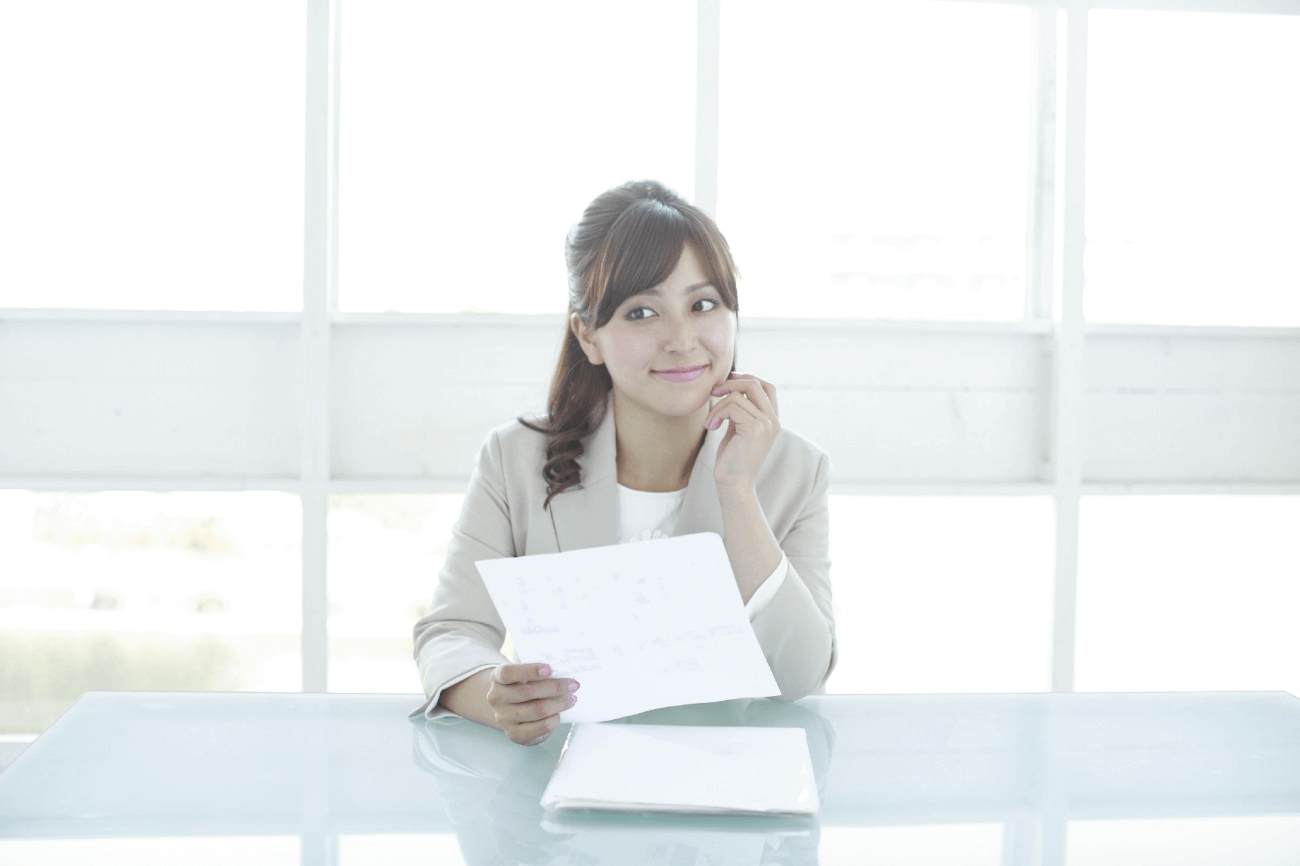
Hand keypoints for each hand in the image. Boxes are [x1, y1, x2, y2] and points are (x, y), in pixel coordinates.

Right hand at [486, 663, 578, 745]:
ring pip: (538, 709)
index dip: (529, 671)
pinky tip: (559, 713)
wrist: (509, 712)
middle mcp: (496, 698)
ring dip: (559, 703)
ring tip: (571, 698)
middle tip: (573, 684)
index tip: (549, 669)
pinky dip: (554, 718)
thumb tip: (563, 672)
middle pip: (528, 691)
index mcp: (497, 678)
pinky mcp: (514, 734)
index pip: (508, 673)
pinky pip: (541, 726)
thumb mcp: (522, 676)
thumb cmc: (521, 687)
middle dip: (555, 687)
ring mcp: (503, 718)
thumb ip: (537, 673)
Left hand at [704, 372, 779, 495]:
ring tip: (711, 422)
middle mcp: (773, 421)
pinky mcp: (754, 428)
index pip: (768, 387)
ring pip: (739, 396)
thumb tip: (730, 388)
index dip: (749, 378)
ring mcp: (766, 424)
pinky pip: (732, 406)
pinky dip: (717, 413)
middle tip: (714, 391)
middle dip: (731, 383)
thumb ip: (741, 411)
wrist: (734, 485)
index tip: (730, 379)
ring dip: (718, 406)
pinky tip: (712, 427)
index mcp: (772, 421)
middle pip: (755, 384)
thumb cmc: (733, 459)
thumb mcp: (739, 430)